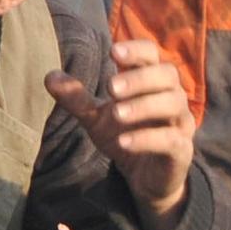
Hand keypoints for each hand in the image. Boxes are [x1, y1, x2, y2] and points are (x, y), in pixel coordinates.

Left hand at [46, 37, 194, 221]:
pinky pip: (170, 140)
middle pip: (167, 75)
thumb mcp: (97, 119)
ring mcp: (180, 123)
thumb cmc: (125, 137)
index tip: (113, 52)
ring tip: (116, 113)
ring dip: (143, 106)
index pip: (151, 54)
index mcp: (152, 82)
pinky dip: (147, 138)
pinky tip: (124, 142)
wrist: (145, 179)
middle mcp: (172, 96)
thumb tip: (49, 76)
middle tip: (111, 87)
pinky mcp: (181, 150)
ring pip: (172, 104)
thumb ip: (77, 98)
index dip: (136, 50)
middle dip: (139, 78)